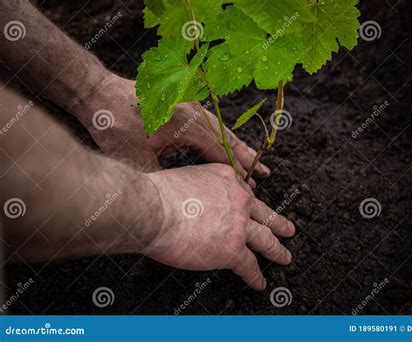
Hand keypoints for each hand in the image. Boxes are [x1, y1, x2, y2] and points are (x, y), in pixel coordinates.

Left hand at [72, 74, 269, 180]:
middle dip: (245, 157)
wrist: (98, 91)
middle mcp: (193, 113)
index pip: (219, 153)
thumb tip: (177, 200)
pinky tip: (223, 144)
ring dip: (236, 145)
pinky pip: (209, 122)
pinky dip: (220, 136)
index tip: (248, 187)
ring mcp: (188, 106)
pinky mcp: (181, 104)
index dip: (234, 172)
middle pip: (227, 138)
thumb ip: (160, 179)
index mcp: (187, 126)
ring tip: (252, 159)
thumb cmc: (114, 124)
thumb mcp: (136, 159)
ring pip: (221, 129)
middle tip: (264, 172)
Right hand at [141, 164, 295, 289]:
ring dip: (277, 250)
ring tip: (284, 257)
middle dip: (278, 223)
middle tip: (288, 229)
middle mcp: (238, 200)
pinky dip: (255, 276)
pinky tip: (259, 282)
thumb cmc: (158, 193)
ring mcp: (239, 225)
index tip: (254, 210)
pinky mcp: (233, 250)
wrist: (153, 209)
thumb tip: (195, 199)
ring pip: (266, 240)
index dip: (251, 204)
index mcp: (226, 178)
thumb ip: (200, 186)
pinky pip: (249, 266)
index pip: (245, 193)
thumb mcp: (186, 175)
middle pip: (264, 214)